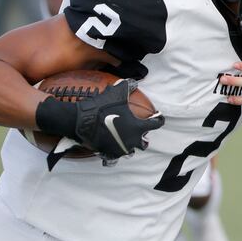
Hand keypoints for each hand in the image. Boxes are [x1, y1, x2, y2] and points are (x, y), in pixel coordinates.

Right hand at [36, 79, 163, 160]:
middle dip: (142, 138)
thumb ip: (126, 87)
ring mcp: (120, 149)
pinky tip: (111, 148)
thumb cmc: (102, 107)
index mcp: (137, 127)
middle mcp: (132, 140)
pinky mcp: (108, 154)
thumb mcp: (116, 93)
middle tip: (139, 132)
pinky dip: (114, 154)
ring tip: (125, 140)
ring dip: (129, 146)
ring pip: (130, 152)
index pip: (155, 124)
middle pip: (143, 144)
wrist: (83, 121)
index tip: (158, 117)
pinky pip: (114, 158)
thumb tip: (132, 82)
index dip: (158, 119)